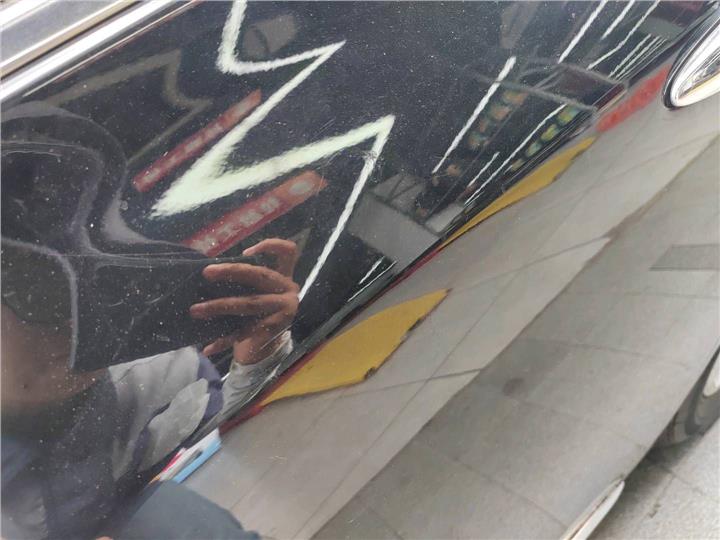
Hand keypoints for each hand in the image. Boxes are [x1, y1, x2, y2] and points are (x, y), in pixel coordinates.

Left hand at [189, 239, 298, 364]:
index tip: (245, 252)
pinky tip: (207, 348)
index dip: (271, 246)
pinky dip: (224, 340)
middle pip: (260, 275)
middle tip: (206, 273)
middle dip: (231, 271)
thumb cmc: (257, 312)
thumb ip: (245, 280)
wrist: (268, 346)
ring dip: (219, 306)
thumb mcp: (257, 293)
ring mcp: (283, 310)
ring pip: (249, 304)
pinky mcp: (273, 330)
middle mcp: (287, 290)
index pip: (288, 252)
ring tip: (195, 310)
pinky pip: (244, 332)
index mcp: (283, 277)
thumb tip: (207, 271)